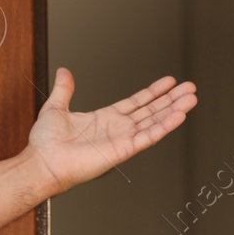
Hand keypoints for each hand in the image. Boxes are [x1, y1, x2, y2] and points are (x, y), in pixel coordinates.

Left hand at [22, 68, 196, 196]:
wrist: (42, 162)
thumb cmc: (46, 144)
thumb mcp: (56, 108)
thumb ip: (64, 89)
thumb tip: (65, 72)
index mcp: (104, 119)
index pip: (136, 103)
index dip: (153, 92)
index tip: (169, 82)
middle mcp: (117, 130)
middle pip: (151, 111)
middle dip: (171, 99)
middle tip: (189, 88)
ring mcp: (122, 140)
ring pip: (154, 122)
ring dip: (174, 110)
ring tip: (191, 98)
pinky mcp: (123, 150)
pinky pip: (148, 137)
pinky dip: (164, 126)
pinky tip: (178, 116)